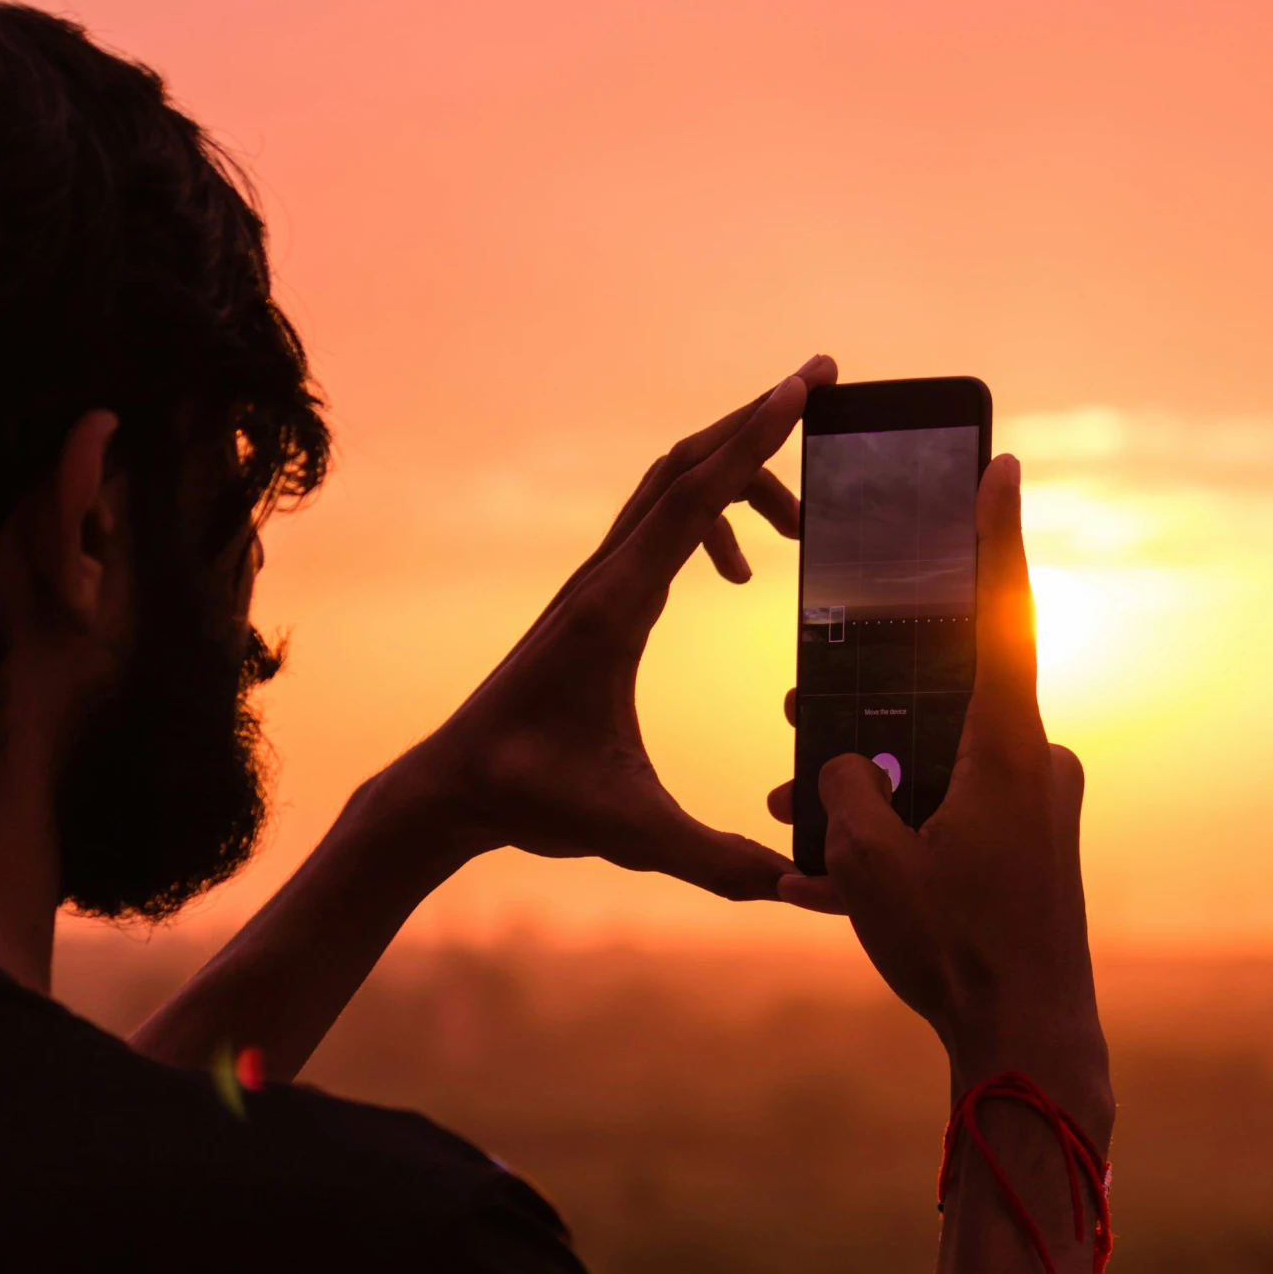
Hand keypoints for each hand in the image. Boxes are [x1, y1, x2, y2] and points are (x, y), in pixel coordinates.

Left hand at [405, 356, 836, 900]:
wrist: (453, 789)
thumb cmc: (531, 797)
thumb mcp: (631, 832)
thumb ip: (717, 861)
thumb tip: (801, 889)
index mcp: (615, 609)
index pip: (692, 496)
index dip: (755, 437)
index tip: (805, 388)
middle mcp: (603, 579)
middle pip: (683, 465)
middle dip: (755, 422)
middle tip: (819, 384)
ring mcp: (595, 584)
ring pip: (669, 491)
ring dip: (736, 479)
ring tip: (800, 523)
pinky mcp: (594, 602)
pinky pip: (659, 528)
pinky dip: (708, 522)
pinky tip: (738, 575)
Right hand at [767, 455, 1111, 1134]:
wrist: (1028, 1042)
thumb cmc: (956, 947)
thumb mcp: (869, 862)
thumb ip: (841, 790)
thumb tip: (837, 765)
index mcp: (1008, 747)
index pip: (1002, 613)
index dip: (994, 536)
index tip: (999, 467)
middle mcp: (1036, 764)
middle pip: (944, 703)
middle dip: (866, 713)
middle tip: (798, 718)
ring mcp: (1039, 809)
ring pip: (940, 765)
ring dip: (873, 786)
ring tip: (798, 816)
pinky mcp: (1032, 850)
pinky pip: (955, 814)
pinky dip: (900, 831)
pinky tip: (832, 873)